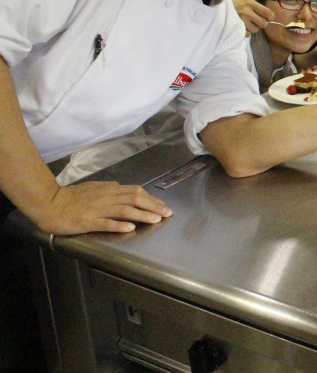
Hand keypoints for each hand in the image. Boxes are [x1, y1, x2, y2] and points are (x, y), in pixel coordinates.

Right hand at [34, 181, 172, 235]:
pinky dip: (119, 224)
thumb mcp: (93, 188)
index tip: (163, 205)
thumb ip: (109, 189)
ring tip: (156, 219)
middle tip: (167, 213)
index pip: (135, 191)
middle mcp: (106, 197)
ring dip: (142, 214)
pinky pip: (105, 222)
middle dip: (154, 206)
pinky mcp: (87, 221)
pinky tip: (130, 227)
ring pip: (124, 209)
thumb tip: (122, 188)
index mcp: (108, 190)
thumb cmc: (70, 197)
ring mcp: (97, 209)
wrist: (49, 203)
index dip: (151, 198)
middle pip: (135, 199)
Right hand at [233, 0, 273, 36]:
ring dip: (252, 28)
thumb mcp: (245, 1)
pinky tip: (241, 26)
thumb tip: (271, 17)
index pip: (268, 13)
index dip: (270, 17)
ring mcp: (241, 20)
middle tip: (256, 21)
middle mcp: (247, 11)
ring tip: (246, 23)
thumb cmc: (234, 5)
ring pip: (255, 30)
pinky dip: (245, 32)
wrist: (217, 8)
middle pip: (263, 23)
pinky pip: (247, 34)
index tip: (268, 18)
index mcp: (250, 3)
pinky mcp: (236, 28)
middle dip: (261, 23)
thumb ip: (257, 7)